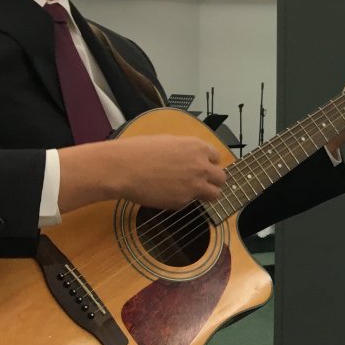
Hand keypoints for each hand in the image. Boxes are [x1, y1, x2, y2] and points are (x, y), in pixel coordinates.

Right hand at [59, 135, 226, 212]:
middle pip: (221, 178)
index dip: (208, 163)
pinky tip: (166, 193)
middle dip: (212, 180)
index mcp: (197, 147)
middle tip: (200, 182)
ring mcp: (194, 185)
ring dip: (206, 194)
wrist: (123, 168)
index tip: (201, 167)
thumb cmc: (139, 150)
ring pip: (215, 194)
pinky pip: (190, 202)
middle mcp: (201, 166)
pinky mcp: (183, 201)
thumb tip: (192, 158)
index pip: (217, 158)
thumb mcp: (168, 141)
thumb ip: (186, 151)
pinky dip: (182, 200)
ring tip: (191, 192)